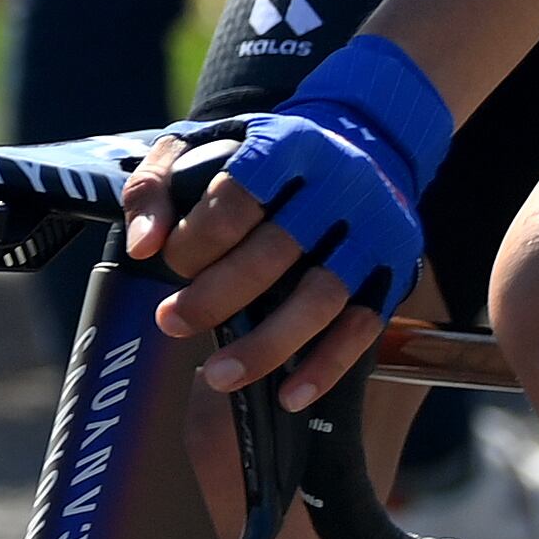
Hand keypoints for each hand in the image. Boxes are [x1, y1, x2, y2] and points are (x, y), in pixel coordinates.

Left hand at [125, 34, 451, 410]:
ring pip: (322, 297)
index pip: (236, 198)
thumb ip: (156, 185)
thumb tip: (141, 245)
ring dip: (268, 344)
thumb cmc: (262, 156)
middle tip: (171, 323)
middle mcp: (339, 185)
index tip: (169, 264)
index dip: (195, 239)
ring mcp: (374, 231)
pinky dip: (326, 366)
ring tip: (218, 376)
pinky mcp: (396, 270)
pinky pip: (363, 327)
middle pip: (275, 252)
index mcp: (287, 146)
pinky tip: (289, 395)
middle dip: (216, 296)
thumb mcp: (202, 145)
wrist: (361, 144)